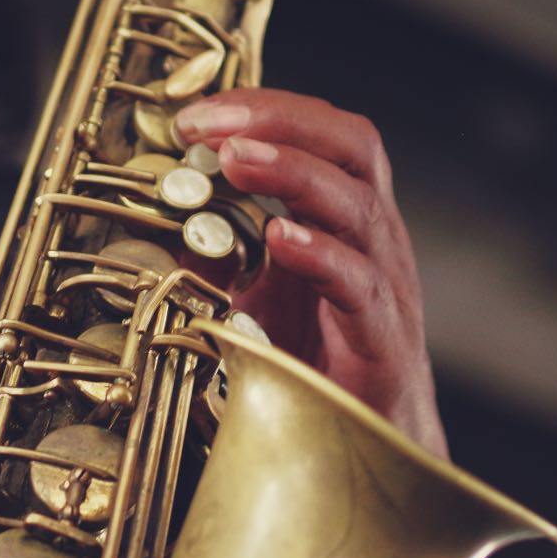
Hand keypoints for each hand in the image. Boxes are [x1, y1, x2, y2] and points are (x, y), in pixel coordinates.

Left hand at [175, 89, 445, 455]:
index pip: (325, 134)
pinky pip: (360, 284)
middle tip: (213, 123)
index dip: (267, 110)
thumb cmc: (318, 366)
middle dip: (281, 122)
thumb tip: (170, 217)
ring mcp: (386, 285)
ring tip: (235, 158)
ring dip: (293, 172)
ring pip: (357, 206)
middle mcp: (374, 239)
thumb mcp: (257, 297)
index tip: (198, 115)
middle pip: (353, 147)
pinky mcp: (383, 339)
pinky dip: (319, 254)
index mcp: (347, 217)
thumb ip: (222, 255)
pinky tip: (279, 238)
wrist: (371, 447)